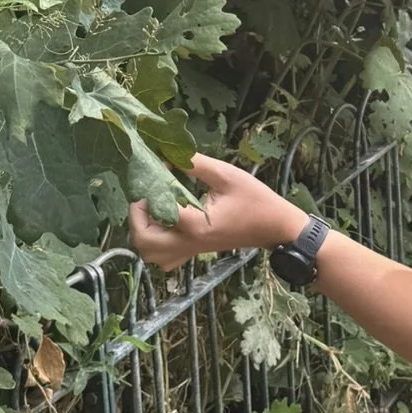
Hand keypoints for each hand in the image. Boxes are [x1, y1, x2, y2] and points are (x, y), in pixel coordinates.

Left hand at [127, 153, 307, 270]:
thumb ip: (195, 164)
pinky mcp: (194, 253)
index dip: (152, 188)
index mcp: (196, 224)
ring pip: (150, 255)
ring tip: (153, 209)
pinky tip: (164, 223)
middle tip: (144, 197)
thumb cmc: (255, 200)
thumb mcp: (227, 175)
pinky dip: (155, 244)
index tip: (158, 169)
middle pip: (144, 242)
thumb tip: (168, 154)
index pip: (159, 209)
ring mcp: (191, 251)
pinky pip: (164, 258)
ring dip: (143, 232)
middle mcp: (189, 242)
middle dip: (136, 218)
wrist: (275, 226)